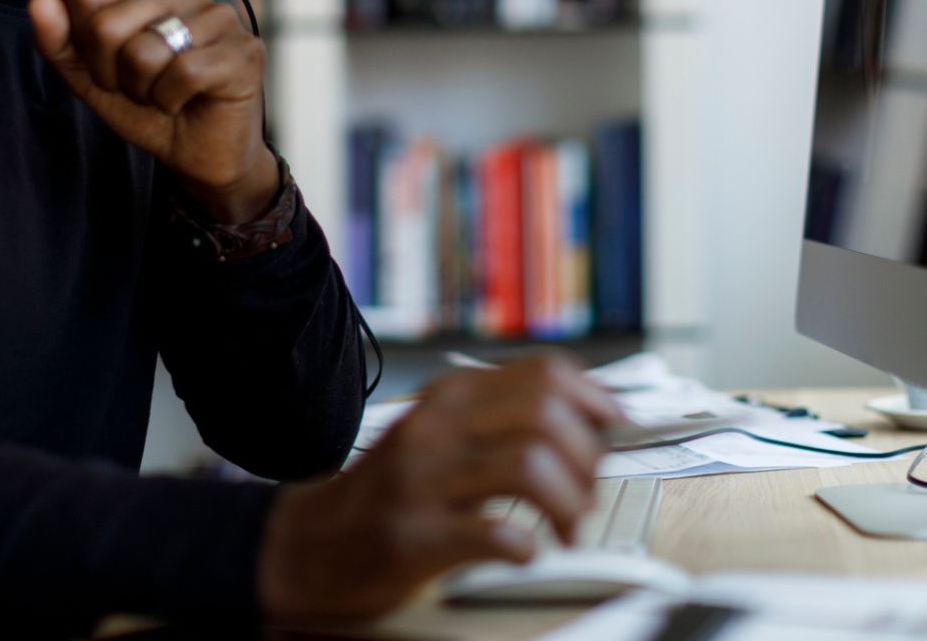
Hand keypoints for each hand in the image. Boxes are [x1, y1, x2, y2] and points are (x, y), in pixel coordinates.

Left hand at [28, 0, 275, 221]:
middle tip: (143, 89)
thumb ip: (62, 43)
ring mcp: (222, 18)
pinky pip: (183, 73)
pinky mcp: (244, 52)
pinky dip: (172, 100)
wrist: (199, 157)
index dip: (88, 47)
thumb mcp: (94, 80)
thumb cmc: (152, 111)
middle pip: (109, 24)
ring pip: (146, 51)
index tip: (115, 70)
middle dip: (115, 74)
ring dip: (146, 90)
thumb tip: (39, 1)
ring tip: (167, 95)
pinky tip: (187, 102)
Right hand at [256, 354, 625, 619]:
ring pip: (530, 467)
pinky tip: (525, 552)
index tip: (613, 429)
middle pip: (546, 416)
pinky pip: (494, 533)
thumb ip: (502, 419)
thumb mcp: (442, 434)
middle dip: (586, 459)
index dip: (594, 401)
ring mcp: (423, 480)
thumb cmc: (391, 493)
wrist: (312, 543)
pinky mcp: (414, 535)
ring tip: (566, 528)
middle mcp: (436, 428)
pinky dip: (526, 546)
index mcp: (450, 397)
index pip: (545, 374)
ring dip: (568, 504)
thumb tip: (593, 419)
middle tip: (586, 493)